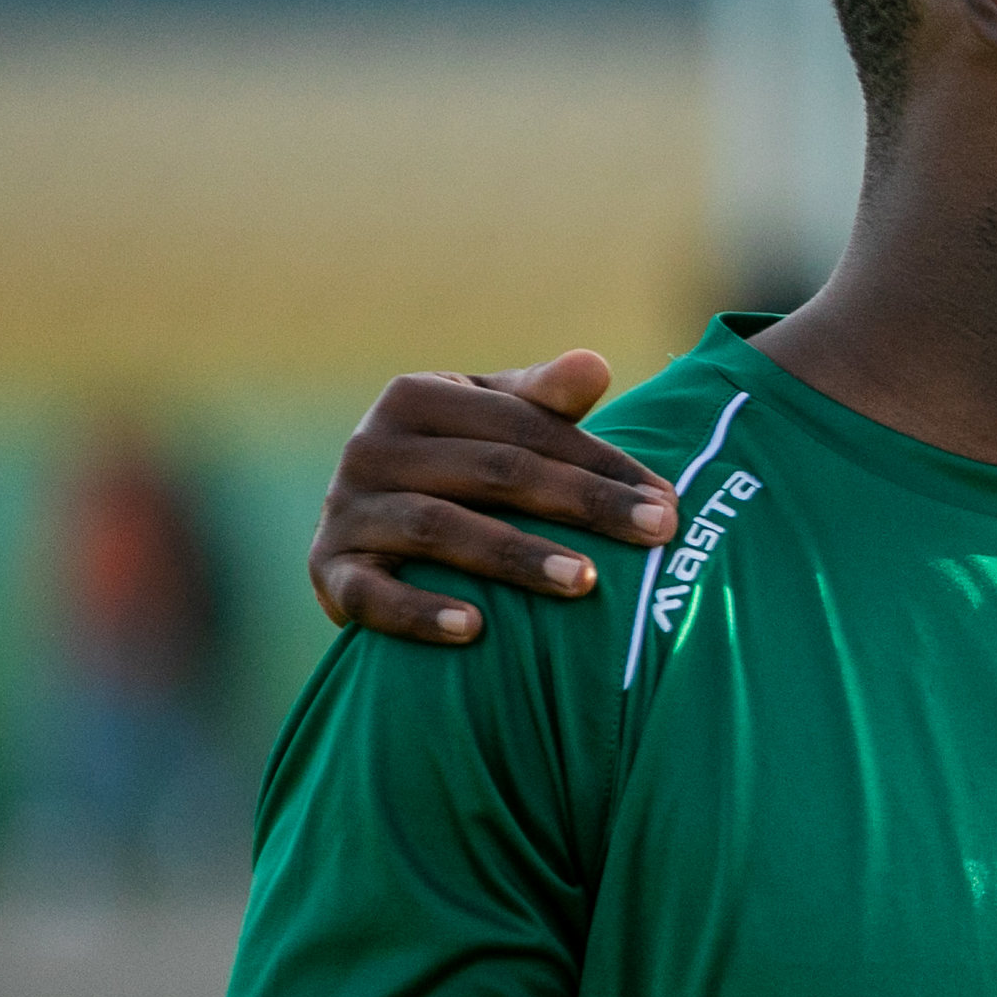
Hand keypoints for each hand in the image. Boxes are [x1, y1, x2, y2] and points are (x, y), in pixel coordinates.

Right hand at [309, 351, 679, 644]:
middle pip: (494, 472)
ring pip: (439, 530)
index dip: (601, 462)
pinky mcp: (329, 572)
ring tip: (584, 583)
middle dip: (582, 503)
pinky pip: (372, 597)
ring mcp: (346, 510)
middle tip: (658, 534)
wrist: (367, 530)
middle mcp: (371, 446)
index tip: (668, 501)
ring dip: (515, 557)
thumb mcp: (495, 424)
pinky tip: (475, 630)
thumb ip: (545, 400)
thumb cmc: (457, 467)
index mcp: (416, 396)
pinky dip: (420, 613)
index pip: (525, 427)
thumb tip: (596, 365)